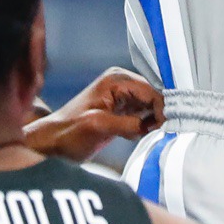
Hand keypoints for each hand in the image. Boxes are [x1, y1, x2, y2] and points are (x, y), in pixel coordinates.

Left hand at [23, 67, 163, 161]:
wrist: (53, 143)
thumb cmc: (70, 132)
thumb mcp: (99, 126)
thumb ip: (128, 124)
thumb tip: (155, 125)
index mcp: (116, 80)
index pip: (151, 90)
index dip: (163, 109)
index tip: (170, 128)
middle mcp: (121, 83)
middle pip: (154, 97)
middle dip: (161, 114)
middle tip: (165, 134)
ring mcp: (121, 96)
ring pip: (150, 106)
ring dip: (155, 121)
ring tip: (155, 136)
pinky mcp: (121, 111)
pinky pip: (143, 115)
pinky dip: (147, 126)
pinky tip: (143, 136)